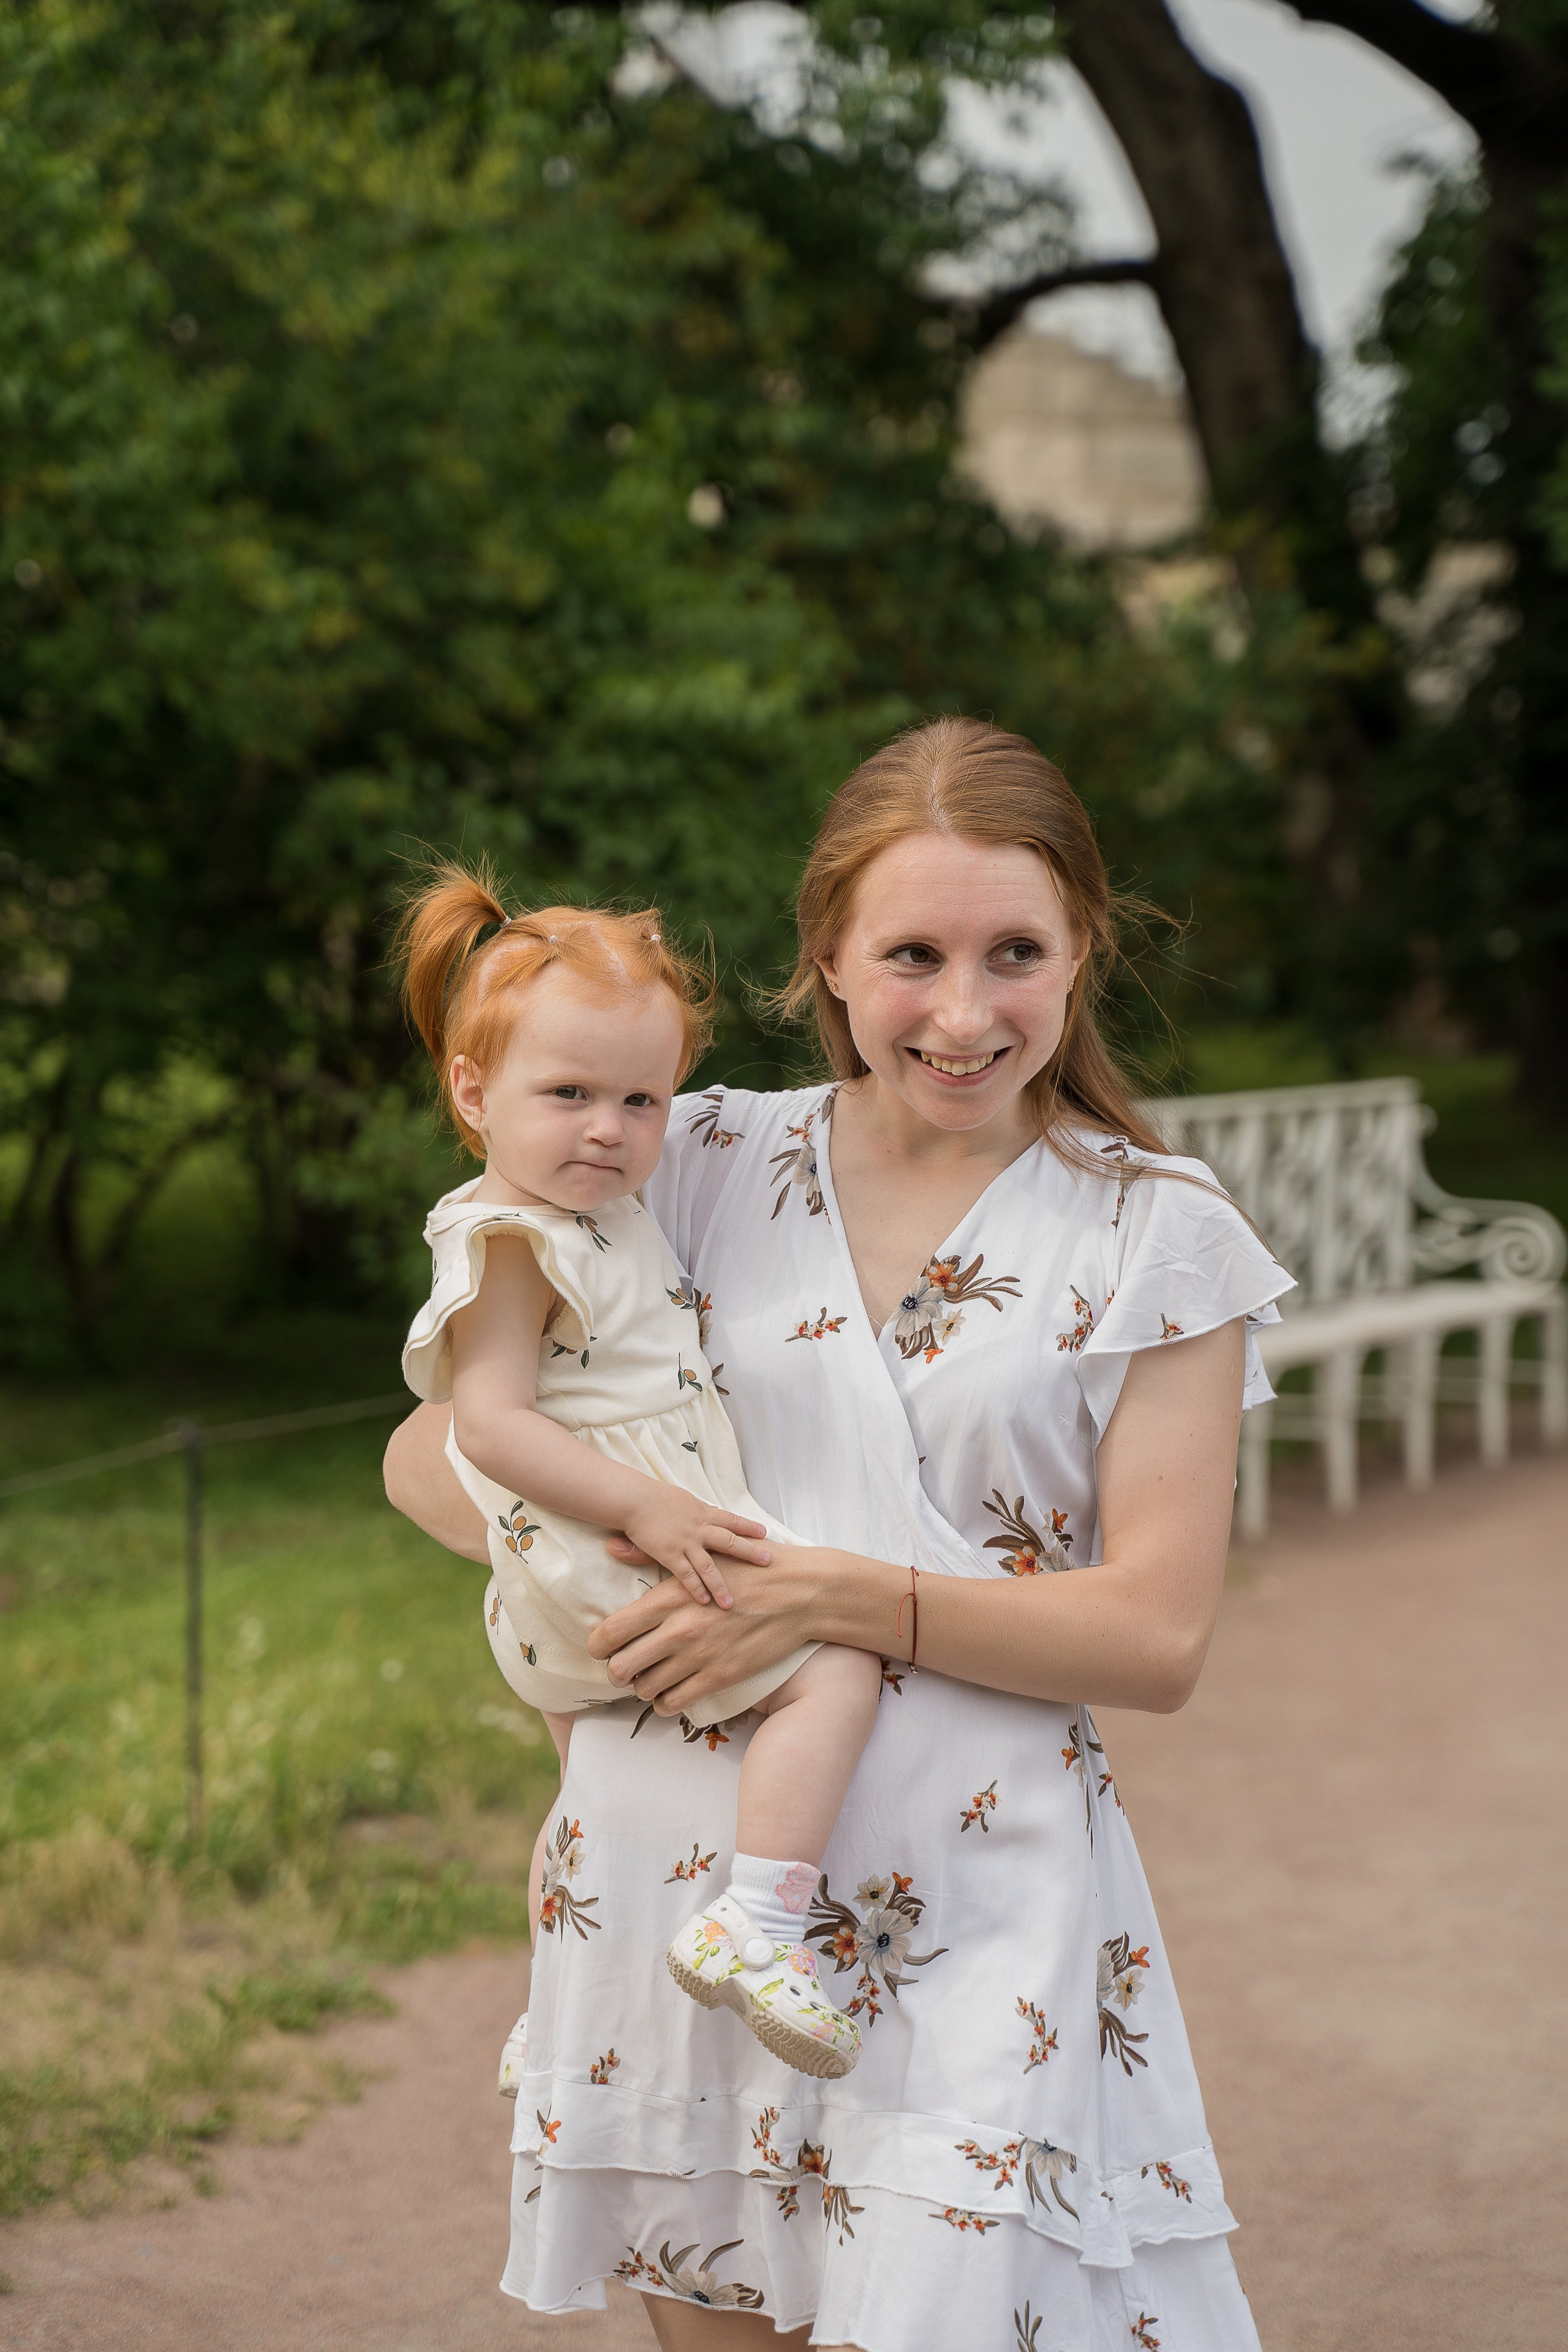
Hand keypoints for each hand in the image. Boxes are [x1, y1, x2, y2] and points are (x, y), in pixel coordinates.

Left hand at [587, 1547, 833, 1717]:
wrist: (799, 1592)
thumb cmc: (750, 1568)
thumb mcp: (700, 1555)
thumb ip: (649, 1555)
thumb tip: (612, 1547)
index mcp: (669, 1596)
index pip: (610, 1632)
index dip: (597, 1646)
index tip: (603, 1648)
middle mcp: (679, 1628)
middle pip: (620, 1668)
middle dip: (617, 1672)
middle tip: (626, 1667)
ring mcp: (700, 1655)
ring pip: (645, 1689)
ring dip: (643, 1687)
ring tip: (652, 1676)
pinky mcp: (721, 1676)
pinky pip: (675, 1703)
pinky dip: (666, 1702)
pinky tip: (672, 1691)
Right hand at [619, 1486, 771, 1609]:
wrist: (635, 1499)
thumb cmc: (656, 1496)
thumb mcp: (684, 1499)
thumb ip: (698, 1510)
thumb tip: (709, 1511)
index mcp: (703, 1512)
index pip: (732, 1520)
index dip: (749, 1527)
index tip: (765, 1533)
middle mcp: (699, 1528)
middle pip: (730, 1542)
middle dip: (750, 1553)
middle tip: (768, 1562)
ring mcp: (686, 1542)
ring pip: (709, 1567)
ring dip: (721, 1585)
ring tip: (730, 1603)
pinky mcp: (670, 1554)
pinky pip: (686, 1575)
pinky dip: (696, 1588)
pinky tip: (704, 1600)